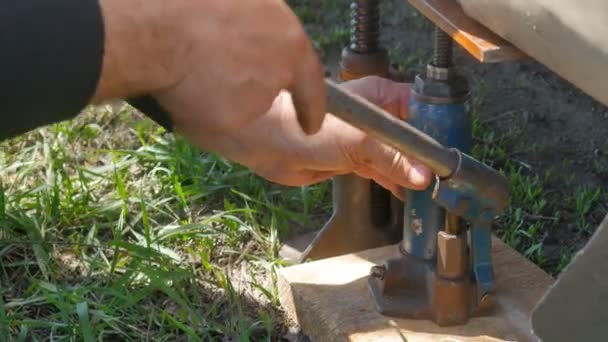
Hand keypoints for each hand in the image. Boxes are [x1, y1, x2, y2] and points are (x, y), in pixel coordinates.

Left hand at [94, 0, 325, 133]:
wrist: (148, 36)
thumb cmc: (194, 86)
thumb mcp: (234, 120)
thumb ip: (260, 106)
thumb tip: (258, 96)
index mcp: (293, 53)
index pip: (312, 86)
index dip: (311, 110)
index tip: (309, 125)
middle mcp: (279, 16)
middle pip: (288, 47)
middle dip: (278, 70)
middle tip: (264, 85)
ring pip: (258, 25)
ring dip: (248, 45)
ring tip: (225, 60)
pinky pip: (227, 12)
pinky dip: (220, 26)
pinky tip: (206, 37)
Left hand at [183, 76, 432, 197]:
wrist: (267, 142)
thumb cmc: (309, 127)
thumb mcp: (359, 140)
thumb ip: (393, 158)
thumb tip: (422, 176)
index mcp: (381, 97)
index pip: (421, 109)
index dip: (438, 129)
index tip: (453, 152)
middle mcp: (375, 118)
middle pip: (410, 138)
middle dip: (425, 158)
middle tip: (447, 179)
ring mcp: (362, 141)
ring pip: (395, 158)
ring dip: (410, 174)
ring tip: (434, 193)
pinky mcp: (351, 161)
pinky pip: (380, 173)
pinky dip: (394, 184)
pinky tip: (409, 197)